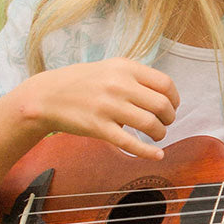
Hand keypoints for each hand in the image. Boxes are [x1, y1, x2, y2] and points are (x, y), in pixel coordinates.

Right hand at [11, 58, 179, 159]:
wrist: (49, 95)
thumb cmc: (84, 82)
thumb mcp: (112, 67)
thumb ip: (136, 77)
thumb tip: (163, 93)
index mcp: (126, 67)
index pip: (164, 83)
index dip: (174, 98)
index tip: (173, 106)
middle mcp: (120, 85)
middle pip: (161, 104)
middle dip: (169, 117)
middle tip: (166, 123)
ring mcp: (109, 107)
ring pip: (149, 123)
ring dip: (160, 133)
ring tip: (157, 135)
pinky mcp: (98, 128)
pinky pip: (130, 143)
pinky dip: (148, 152)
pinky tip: (157, 155)